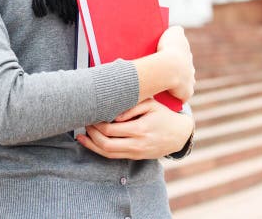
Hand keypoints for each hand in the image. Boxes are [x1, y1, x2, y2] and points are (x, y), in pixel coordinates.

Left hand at [76, 99, 194, 159]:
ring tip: (81, 135)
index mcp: (140, 129)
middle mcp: (136, 144)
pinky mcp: (135, 157)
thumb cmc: (163, 115)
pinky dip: (99, 150)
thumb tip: (113, 115)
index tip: (91, 115)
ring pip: (107, 153)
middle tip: (85, 123)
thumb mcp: (151, 105)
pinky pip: (113, 156)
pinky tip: (91, 143)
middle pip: (105, 144)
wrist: (179, 134)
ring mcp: (135, 152)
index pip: (110, 129)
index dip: (97, 124)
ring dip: (92, 145)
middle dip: (91, 134)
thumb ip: (131, 108)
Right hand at [157, 26, 194, 102]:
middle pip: (186, 70)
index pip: (183, 56)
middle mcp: (191, 68)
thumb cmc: (169, 49)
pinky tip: (169, 96)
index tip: (167, 59)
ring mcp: (190, 81)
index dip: (176, 57)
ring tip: (166, 85)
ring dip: (179, 84)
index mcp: (188, 55)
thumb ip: (177, 30)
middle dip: (179, 71)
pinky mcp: (186, 93)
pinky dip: (177, 96)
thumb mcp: (174, 32)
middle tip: (165, 73)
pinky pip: (182, 96)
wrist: (169, 68)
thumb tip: (178, 30)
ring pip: (186, 83)